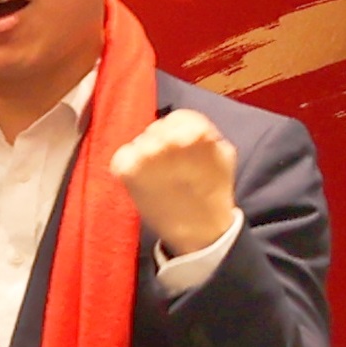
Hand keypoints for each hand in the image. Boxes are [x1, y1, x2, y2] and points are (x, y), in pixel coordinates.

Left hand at [109, 108, 241, 259]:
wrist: (199, 229)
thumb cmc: (212, 188)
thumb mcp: (223, 152)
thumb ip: (206, 132)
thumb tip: (188, 125)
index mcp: (196, 131)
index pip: (177, 117)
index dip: (178, 131)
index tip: (182, 146)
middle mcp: (168, 138)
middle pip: (156, 129)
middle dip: (162, 143)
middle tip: (168, 165)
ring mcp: (145, 153)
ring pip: (140, 142)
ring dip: (146, 154)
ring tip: (157, 175)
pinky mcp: (126, 169)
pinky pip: (122, 157)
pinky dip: (128, 165)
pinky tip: (141, 178)